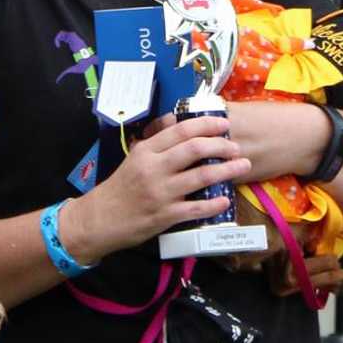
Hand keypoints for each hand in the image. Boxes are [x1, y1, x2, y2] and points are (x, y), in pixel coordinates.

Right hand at [62, 114, 248, 262]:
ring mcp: (160, 193)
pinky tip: (226, 200)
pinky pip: (195, 208)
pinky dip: (213, 204)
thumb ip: (157, 142)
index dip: (207, 125)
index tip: (225, 124)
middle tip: (237, 147)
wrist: (99, 219)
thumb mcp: (134, 157)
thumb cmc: (120, 187)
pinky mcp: (165, 216)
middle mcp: (154, 169)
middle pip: (195, 149)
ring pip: (201, 176)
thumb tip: (178, 123)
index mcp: (146, 151)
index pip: (181, 130)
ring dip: (227, 170)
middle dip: (221, 146)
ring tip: (243, 166)